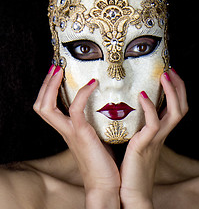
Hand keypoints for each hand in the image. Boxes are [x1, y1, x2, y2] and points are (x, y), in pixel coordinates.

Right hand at [33, 65, 119, 208]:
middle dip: (45, 85)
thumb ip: (93, 122)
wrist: (105, 183)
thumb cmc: (103, 160)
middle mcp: (64, 130)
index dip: (48, 90)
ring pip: (47, 107)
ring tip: (61, 71)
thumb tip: (103, 107)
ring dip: (52, 86)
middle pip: (41, 105)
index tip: (57, 74)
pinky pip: (75, 109)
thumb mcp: (95, 136)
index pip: (48, 108)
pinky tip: (93, 84)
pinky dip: (82, 94)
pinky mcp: (81, 134)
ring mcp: (70, 132)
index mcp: (66, 130)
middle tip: (55, 68)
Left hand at [120, 69, 187, 207]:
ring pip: (174, 112)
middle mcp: (162, 134)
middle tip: (170, 71)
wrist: (130, 192)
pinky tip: (143, 95)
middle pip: (181, 107)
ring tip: (164, 76)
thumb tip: (129, 113)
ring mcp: (156, 139)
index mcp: (159, 133)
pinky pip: (153, 124)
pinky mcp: (145, 145)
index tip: (169, 76)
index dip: (176, 92)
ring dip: (171, 92)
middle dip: (179, 87)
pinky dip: (150, 107)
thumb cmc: (130, 167)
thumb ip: (138, 129)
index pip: (175, 108)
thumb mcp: (137, 143)